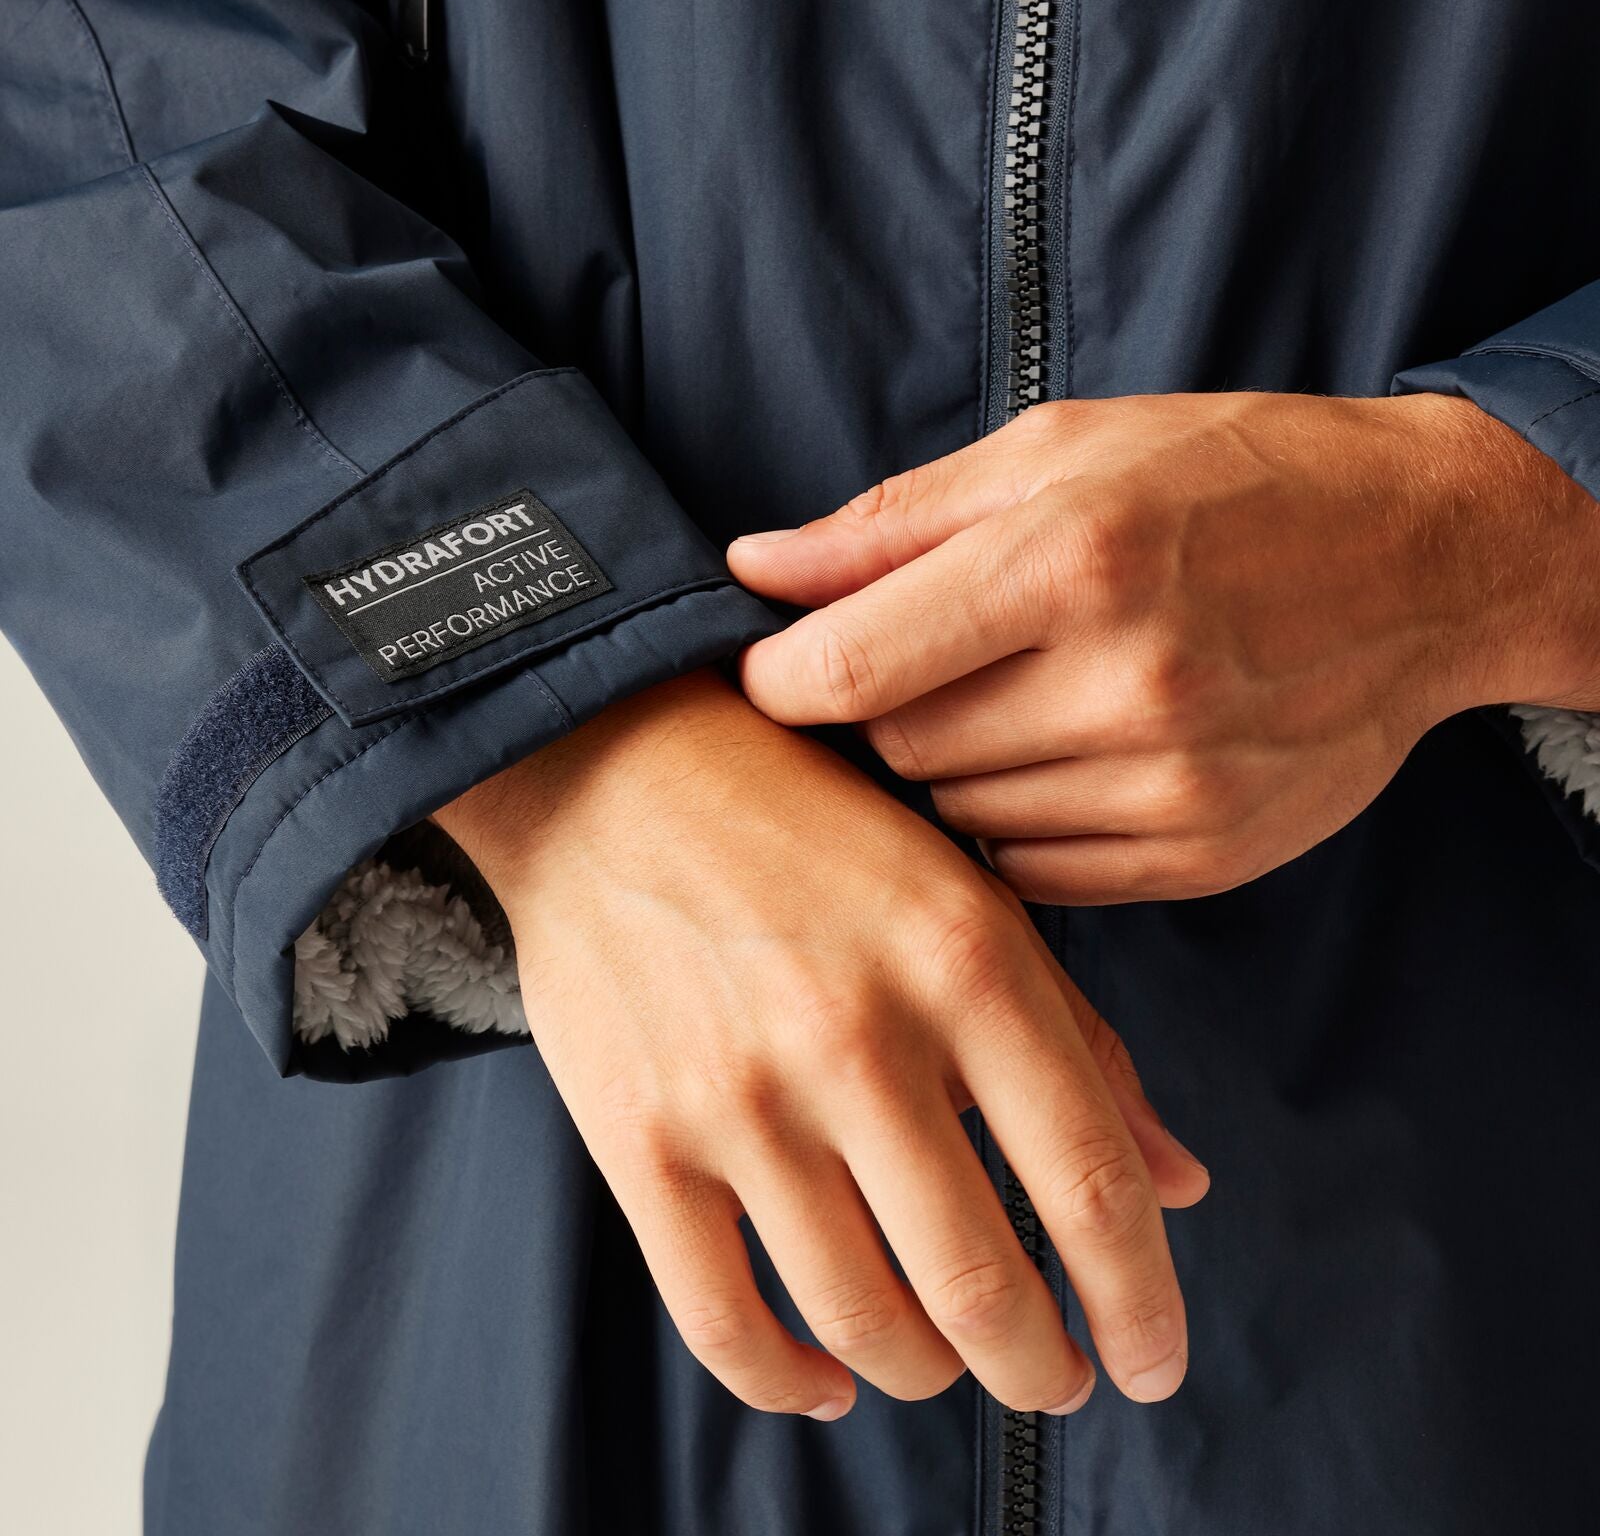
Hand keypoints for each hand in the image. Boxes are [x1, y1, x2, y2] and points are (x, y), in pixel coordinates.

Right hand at [436, 670, 1207, 1420]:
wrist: (615, 773)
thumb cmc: (804, 829)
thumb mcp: (968, 895)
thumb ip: (1080, 1040)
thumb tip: (1178, 1181)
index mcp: (962, 961)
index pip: (1089, 1181)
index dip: (1140, 1301)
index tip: (1153, 1358)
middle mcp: (855, 1036)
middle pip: (981, 1282)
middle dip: (1041, 1367)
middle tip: (1057, 1379)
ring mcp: (738, 1096)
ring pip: (862, 1319)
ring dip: (928, 1373)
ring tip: (948, 1361)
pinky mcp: (641, 1137)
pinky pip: (722, 1319)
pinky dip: (788, 1381)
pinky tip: (828, 1378)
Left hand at [730, 392, 1599, 902]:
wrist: (1431, 559)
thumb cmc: (1232, 476)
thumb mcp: (1061, 448)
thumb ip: (893, 521)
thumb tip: (751, 567)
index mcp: (1074, 559)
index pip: (854, 666)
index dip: (781, 678)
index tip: (771, 670)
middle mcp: (1126, 683)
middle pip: (902, 749)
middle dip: (884, 711)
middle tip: (926, 661)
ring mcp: (1172, 783)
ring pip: (961, 819)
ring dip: (956, 766)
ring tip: (1017, 695)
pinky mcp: (1202, 853)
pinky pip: (1033, 871)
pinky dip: (1018, 820)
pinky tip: (1064, 753)